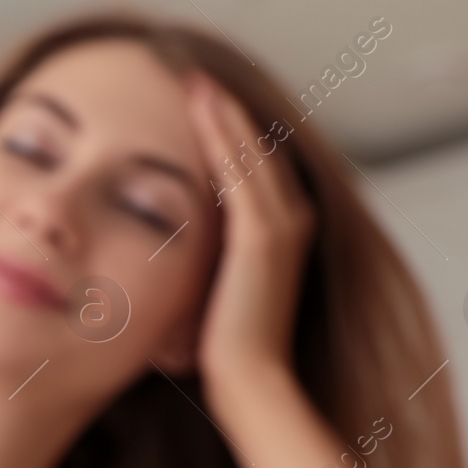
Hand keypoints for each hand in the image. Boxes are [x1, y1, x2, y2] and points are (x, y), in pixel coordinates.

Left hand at [182, 71, 315, 392]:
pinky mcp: (262, 236)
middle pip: (259, 152)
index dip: (231, 138)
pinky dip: (222, 135)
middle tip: (199, 81)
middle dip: (229, 116)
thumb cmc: (225, 356)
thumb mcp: (214, 295)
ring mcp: (281, 227)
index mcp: (282, 237)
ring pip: (250, 153)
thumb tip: (175, 257)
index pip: (256, 173)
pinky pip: (239, 170)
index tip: (202, 109)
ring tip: (197, 82)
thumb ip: (207, 265)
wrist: (250, 386)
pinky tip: (202, 108)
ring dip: (224, 114)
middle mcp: (292, 224)